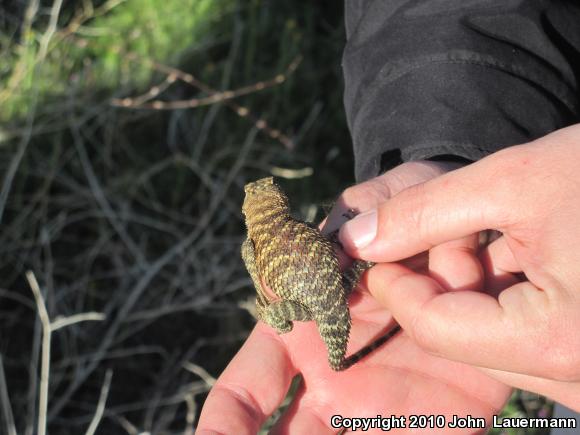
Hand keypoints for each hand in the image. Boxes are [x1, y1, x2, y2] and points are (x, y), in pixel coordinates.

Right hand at [197, 162, 510, 433]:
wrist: (476, 238)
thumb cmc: (416, 212)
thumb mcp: (390, 197)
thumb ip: (366, 208)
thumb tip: (346, 240)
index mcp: (304, 330)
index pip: (248, 386)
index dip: (226, 419)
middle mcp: (335, 375)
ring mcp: (384, 403)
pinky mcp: (441, 418)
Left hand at [339, 124, 579, 410]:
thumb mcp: (515, 180)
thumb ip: (425, 213)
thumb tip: (358, 239)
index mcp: (561, 341)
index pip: (436, 327)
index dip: (394, 284)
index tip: (374, 248)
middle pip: (464, 340)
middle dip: (437, 285)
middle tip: (444, 232)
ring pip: (496, 342)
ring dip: (474, 290)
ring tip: (495, 234)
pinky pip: (531, 341)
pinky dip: (509, 300)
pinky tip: (520, 254)